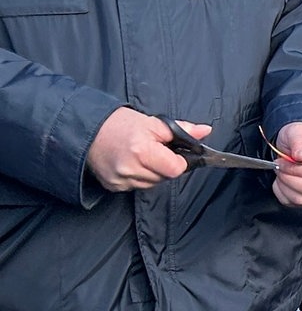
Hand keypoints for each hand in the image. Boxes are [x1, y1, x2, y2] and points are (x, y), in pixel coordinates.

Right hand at [87, 109, 203, 190]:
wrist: (86, 130)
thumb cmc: (119, 124)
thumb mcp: (153, 123)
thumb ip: (182, 129)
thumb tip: (205, 131)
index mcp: (142, 151)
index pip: (176, 168)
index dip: (179, 160)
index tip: (172, 152)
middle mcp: (130, 169)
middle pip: (165, 177)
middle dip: (165, 165)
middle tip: (153, 150)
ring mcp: (120, 180)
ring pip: (152, 183)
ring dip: (152, 172)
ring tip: (140, 155)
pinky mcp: (113, 187)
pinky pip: (137, 186)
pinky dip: (138, 176)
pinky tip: (129, 163)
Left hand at [273, 122, 301, 206]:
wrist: (298, 144)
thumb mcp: (299, 132)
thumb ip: (301, 142)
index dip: (296, 169)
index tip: (282, 161)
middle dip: (289, 179)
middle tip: (279, 167)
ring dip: (285, 186)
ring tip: (280, 173)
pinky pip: (295, 203)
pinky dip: (283, 193)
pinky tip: (282, 181)